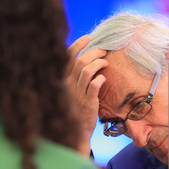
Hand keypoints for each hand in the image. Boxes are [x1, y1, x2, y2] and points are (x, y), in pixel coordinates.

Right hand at [65, 35, 107, 155]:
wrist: (76, 131)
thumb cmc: (76, 108)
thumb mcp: (72, 90)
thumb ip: (76, 75)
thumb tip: (85, 57)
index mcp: (62, 79)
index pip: (67, 57)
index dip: (78, 45)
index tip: (88, 37)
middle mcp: (68, 85)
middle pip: (80, 61)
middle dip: (93, 52)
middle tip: (104, 51)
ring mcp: (77, 94)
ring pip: (87, 71)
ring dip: (99, 63)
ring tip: (106, 63)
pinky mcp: (88, 103)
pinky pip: (94, 86)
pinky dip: (100, 79)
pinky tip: (104, 78)